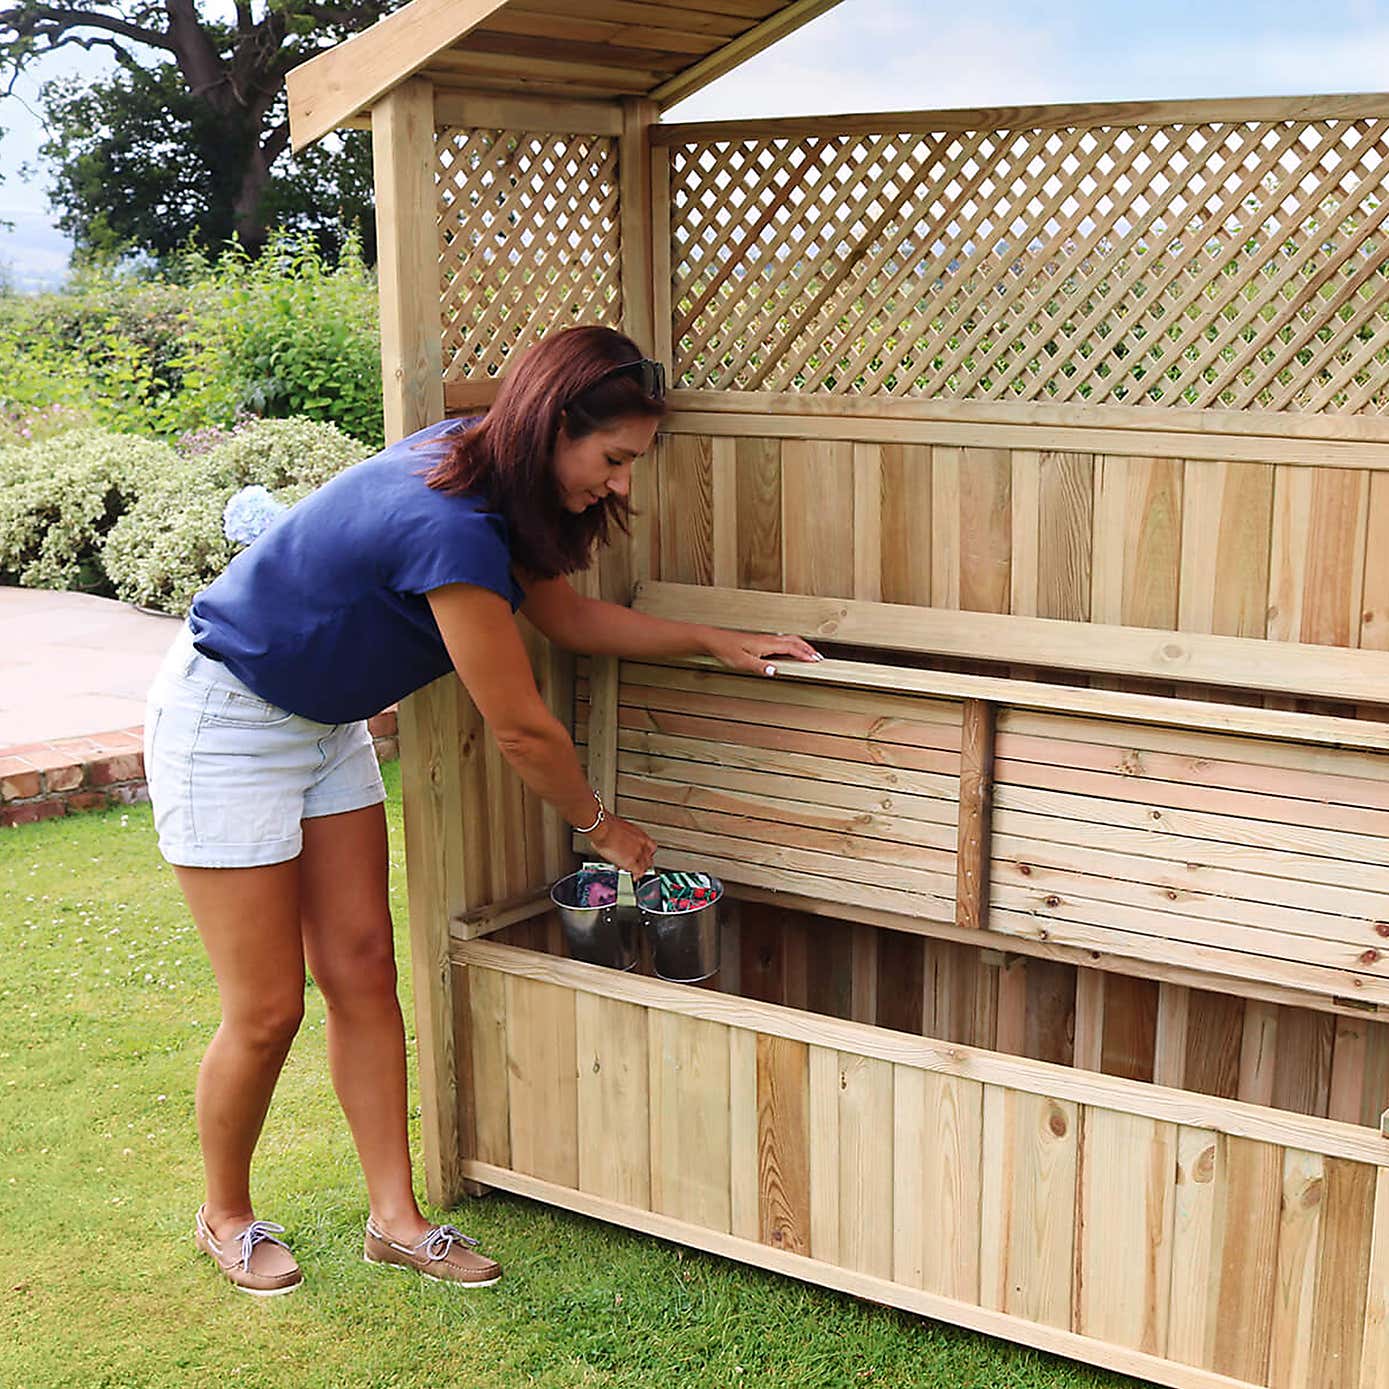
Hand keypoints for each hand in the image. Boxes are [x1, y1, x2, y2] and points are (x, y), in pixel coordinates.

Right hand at [588, 812, 656, 876]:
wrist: (603, 829)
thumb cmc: (605, 826)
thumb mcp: (620, 829)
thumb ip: (624, 837)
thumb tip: (618, 839)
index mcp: (640, 835)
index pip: (651, 847)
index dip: (647, 854)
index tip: (643, 856)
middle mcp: (641, 844)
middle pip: (649, 857)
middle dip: (645, 863)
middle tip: (639, 866)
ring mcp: (637, 853)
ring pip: (645, 866)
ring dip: (641, 870)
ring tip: (636, 874)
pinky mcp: (631, 862)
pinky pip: (638, 872)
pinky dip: (636, 875)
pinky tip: (634, 877)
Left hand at [701, 626, 822, 676]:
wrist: (714, 640)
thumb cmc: (726, 650)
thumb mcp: (743, 662)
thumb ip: (760, 667)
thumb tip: (775, 671)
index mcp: (767, 644)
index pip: (792, 648)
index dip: (805, 654)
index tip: (816, 660)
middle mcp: (767, 639)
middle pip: (793, 641)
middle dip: (807, 649)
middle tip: (818, 657)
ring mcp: (764, 638)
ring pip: (788, 639)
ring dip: (800, 645)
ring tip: (808, 653)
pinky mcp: (759, 640)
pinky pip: (781, 640)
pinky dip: (791, 644)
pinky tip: (788, 649)